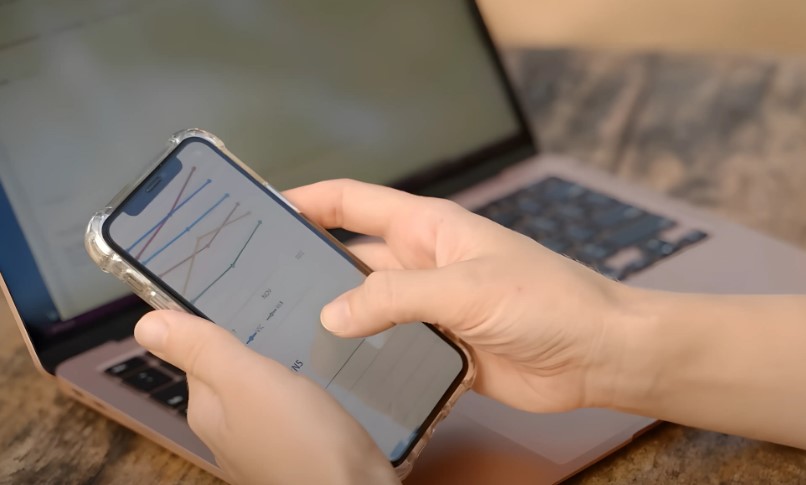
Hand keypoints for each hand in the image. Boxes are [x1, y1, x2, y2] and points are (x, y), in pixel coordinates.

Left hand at [134, 311, 398, 484]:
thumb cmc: (301, 438)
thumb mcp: (247, 381)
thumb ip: (203, 350)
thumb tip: (145, 324)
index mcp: (208, 412)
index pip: (201, 356)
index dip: (220, 327)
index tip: (247, 297)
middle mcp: (231, 432)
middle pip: (237, 374)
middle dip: (258, 346)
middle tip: (287, 315)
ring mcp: (266, 445)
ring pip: (269, 392)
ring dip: (286, 368)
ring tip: (311, 342)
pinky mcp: (302, 451)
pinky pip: (297, 411)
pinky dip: (308, 393)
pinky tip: (328, 383)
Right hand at [285, 179, 629, 412]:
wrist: (599, 354)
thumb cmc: (549, 300)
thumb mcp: (466, 287)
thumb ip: (395, 297)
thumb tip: (333, 313)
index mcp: (428, 229)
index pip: (354, 201)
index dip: (309, 200)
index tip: (264, 210)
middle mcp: (424, 265)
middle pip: (351, 260)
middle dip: (311, 270)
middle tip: (261, 287)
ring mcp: (432, 308)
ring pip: (367, 311)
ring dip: (338, 322)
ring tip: (288, 337)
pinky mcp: (443, 348)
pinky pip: (392, 350)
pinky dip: (369, 360)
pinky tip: (340, 374)